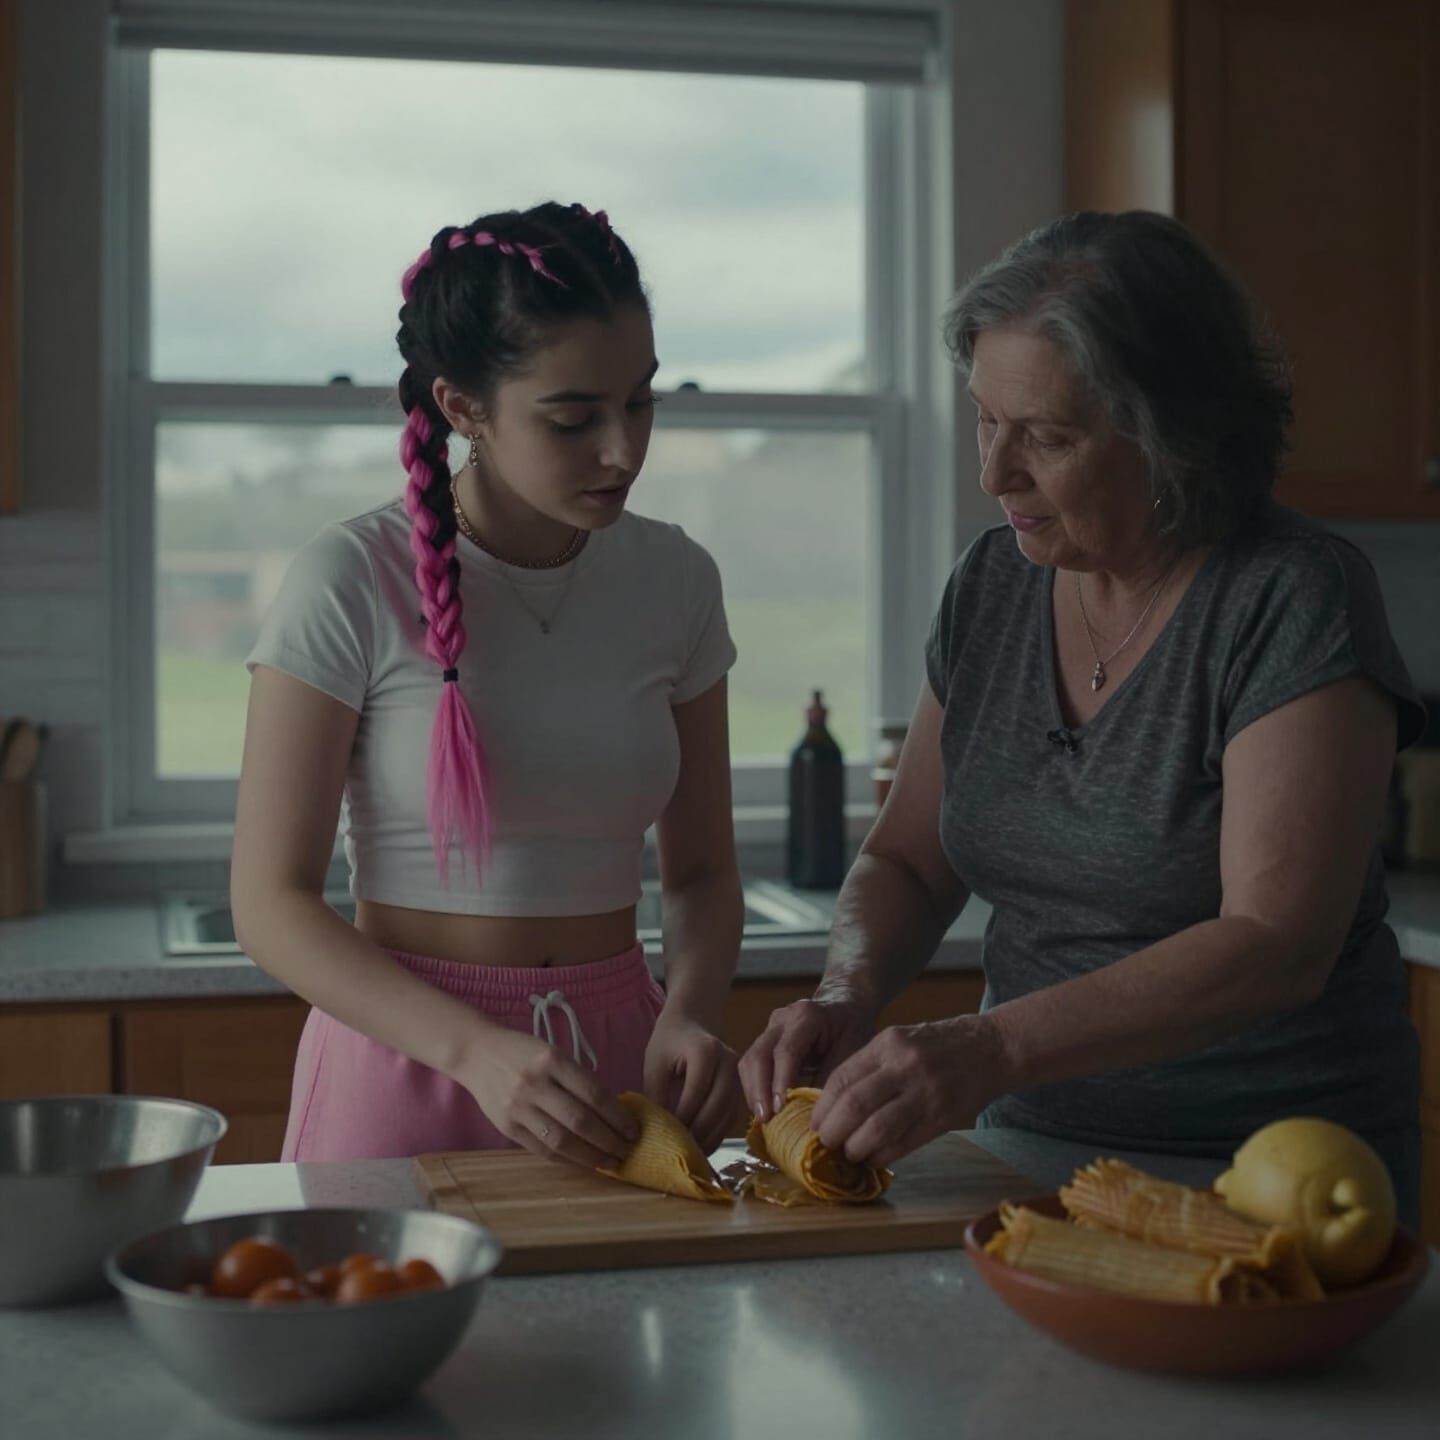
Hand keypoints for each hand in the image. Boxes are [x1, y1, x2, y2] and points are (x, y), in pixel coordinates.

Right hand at [454, 1025, 638, 1169]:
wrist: (477, 1053)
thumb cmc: (523, 1051)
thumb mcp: (553, 1053)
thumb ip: (578, 1079)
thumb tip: (613, 1112)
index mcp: (552, 1060)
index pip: (594, 1094)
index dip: (618, 1116)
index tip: (635, 1130)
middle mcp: (535, 1084)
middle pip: (581, 1121)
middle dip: (610, 1140)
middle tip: (628, 1150)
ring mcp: (518, 1107)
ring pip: (562, 1141)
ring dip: (591, 1156)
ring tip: (611, 1161)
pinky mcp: (506, 1127)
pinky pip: (542, 1150)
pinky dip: (567, 1159)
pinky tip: (583, 1162)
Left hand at [644, 1011, 742, 1154]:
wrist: (689, 1024)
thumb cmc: (668, 1043)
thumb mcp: (655, 1065)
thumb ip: (656, 1095)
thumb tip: (656, 1132)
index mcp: (705, 1051)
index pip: (696, 1091)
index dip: (682, 1117)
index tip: (667, 1137)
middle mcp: (728, 1061)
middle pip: (717, 1104)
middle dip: (698, 1132)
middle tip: (680, 1151)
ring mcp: (738, 1074)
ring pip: (727, 1113)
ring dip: (710, 1137)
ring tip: (690, 1154)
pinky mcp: (741, 1087)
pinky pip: (732, 1115)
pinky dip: (718, 1134)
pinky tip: (702, 1146)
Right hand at [738, 988, 878, 1122]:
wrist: (845, 1007)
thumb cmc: (851, 1028)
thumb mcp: (852, 1051)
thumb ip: (831, 1080)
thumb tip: (814, 1116)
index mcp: (807, 1016)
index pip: (786, 1051)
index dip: (780, 1081)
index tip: (779, 1108)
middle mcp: (783, 1018)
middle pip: (759, 1054)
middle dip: (759, 1089)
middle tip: (765, 1119)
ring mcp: (770, 1028)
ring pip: (749, 1060)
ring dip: (753, 1091)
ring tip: (762, 1119)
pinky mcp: (764, 1040)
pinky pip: (751, 1065)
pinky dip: (754, 1088)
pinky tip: (763, 1108)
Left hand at [810, 1013, 1003, 1169]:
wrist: (991, 1049)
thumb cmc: (938, 1045)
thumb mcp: (899, 1040)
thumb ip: (869, 1066)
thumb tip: (832, 1102)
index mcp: (889, 1043)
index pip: (843, 1078)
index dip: (822, 1106)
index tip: (814, 1122)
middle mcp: (905, 1066)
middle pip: (855, 1105)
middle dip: (832, 1130)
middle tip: (825, 1142)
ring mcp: (926, 1093)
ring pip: (877, 1129)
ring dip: (855, 1147)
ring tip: (847, 1153)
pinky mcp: (942, 1118)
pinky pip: (903, 1144)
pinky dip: (881, 1156)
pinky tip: (872, 1158)